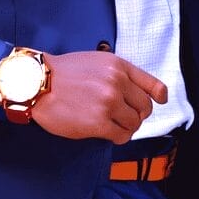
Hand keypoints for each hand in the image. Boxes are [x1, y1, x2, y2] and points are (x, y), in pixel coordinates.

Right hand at [31, 51, 166, 144]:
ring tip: (111, 124)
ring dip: (126, 127)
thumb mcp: (95, 61)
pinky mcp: (99, 123)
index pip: (151, 85)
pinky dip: (118, 137)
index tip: (159, 102)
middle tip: (123, 116)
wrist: (38, 83)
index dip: (159, 96)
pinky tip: (107, 132)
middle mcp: (117, 82)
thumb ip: (117, 74)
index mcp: (118, 65)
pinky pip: (121, 136)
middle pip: (145, 108)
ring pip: (134, 124)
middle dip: (137, 115)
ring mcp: (109, 103)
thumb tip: (135, 94)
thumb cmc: (64, 72)